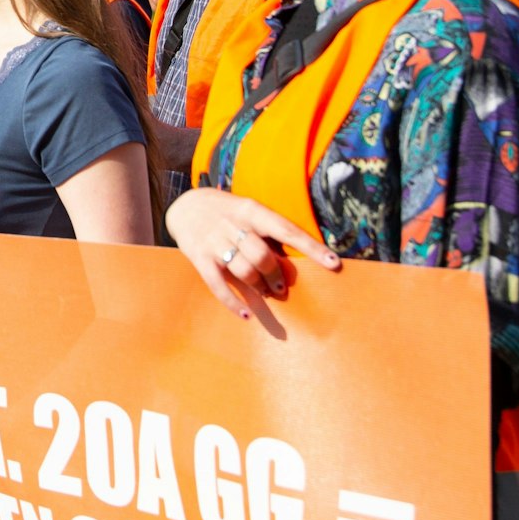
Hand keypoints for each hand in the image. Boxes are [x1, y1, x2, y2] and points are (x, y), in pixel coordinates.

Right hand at [165, 186, 338, 319]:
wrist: (184, 205)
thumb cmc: (226, 212)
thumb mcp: (248, 210)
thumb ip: (267, 231)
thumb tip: (293, 261)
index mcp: (251, 209)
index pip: (286, 229)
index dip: (311, 247)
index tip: (333, 264)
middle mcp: (232, 224)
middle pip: (262, 255)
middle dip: (276, 275)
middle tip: (281, 287)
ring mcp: (214, 242)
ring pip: (244, 270)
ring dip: (259, 287)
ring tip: (266, 292)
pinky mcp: (198, 257)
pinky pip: (218, 285)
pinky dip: (233, 302)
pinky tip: (247, 314)